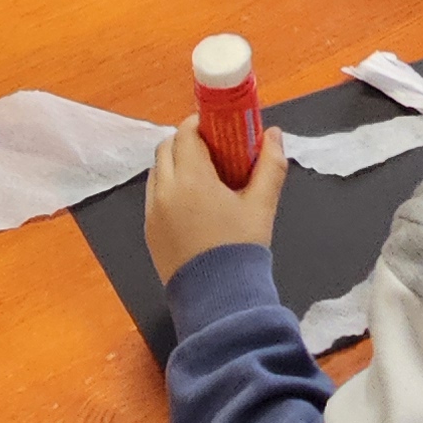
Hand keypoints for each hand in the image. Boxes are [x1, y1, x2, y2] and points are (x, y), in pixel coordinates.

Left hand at [146, 121, 287, 282]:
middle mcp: (164, 191)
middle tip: (213, 148)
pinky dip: (168, 188)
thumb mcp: (262, 205)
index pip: (186, 133)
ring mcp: (152, 212)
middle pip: (166, 148)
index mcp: (191, 179)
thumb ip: (270, 165)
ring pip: (157, 172)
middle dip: (187, 141)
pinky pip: (153, 197)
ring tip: (203, 175)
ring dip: (175, 163)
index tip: (218, 127)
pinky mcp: (149, 232)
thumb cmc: (242, 248)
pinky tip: (191, 202)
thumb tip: (273, 134)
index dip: (200, 124)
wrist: (219, 299)